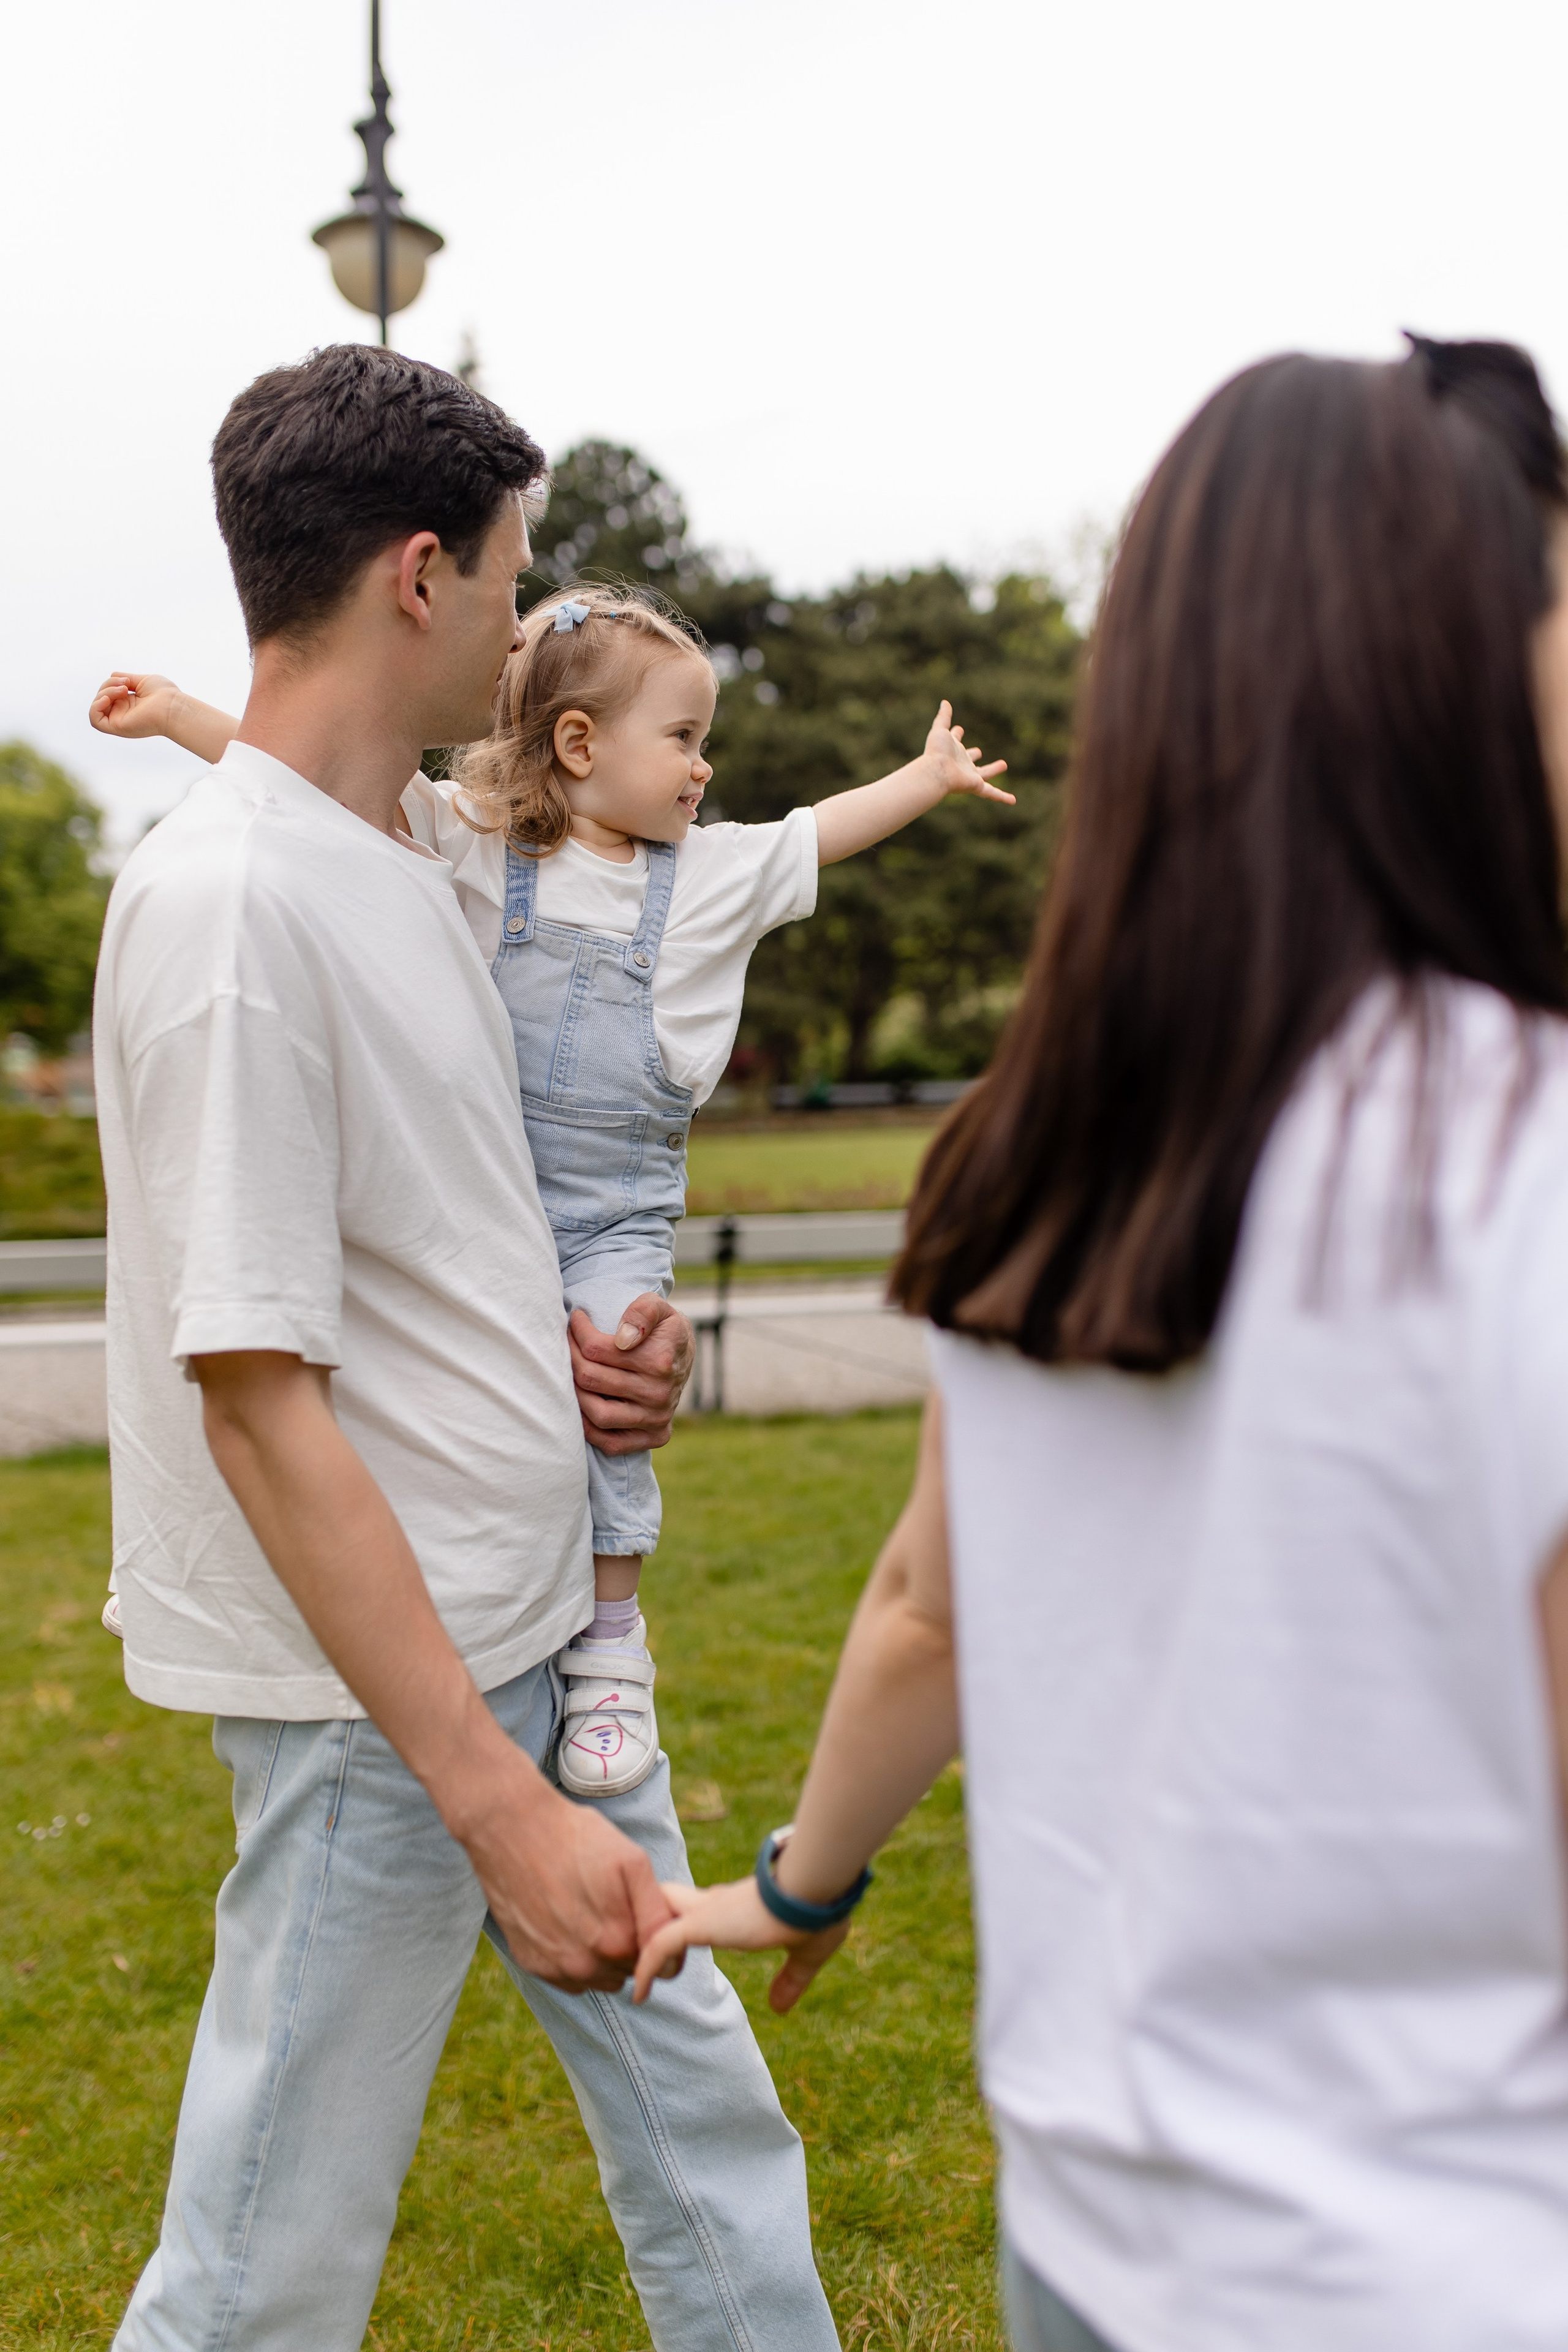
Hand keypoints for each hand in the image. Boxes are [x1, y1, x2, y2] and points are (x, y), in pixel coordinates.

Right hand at [88, 671, 182, 739]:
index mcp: (129, 703)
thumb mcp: (141, 680)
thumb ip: (125, 678)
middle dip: (108, 684)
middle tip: (126, 684)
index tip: (127, 680)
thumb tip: (112, 675)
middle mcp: (123, 713)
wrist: (173, 707)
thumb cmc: (164, 694)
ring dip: (104, 692)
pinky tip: (106, 698)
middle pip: (101, 696)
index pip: (108, 692)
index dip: (111, 682)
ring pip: (97, 706)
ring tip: (122, 690)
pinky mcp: (118, 727)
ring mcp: (120, 720)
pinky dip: (95, 707)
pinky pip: (95, 720)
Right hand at [460, 1755, 675, 1990]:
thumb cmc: (577, 1838)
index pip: (662, 1967)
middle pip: (630, 1972)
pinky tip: (568, 1923)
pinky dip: (575, 1958)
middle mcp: (587, 1964)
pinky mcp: (532, 1964)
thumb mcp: (633, 1862)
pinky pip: (569, 1978)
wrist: (513, 1829)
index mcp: (619, 1940)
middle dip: (633, 1947)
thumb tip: (670, 1941)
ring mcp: (556, 1968)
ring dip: (604, 1957)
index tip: (653, 1919)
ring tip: (592, 1913)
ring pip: (600, 1979)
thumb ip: (658, 1910)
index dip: (664, 1942)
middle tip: (618, 1908)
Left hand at [569, 1295, 693, 1455]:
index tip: (574, 1321)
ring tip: (570, 1374)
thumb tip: (623, 1340)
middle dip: (569, 1357)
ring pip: (597, 1413)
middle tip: (565, 1344)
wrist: (683, 1356)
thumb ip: (642, 1312)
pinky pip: (611, 1443)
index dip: (577, 1332)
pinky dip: (589, 1428)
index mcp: (659, 1360)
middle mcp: (660, 1393)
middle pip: (591, 1379)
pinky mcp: (655, 1437)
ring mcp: (658, 1419)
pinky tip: (581, 1405)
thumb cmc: (663, 1329)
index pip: (596, 1349)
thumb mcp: (658, 1307)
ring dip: (574, 1393)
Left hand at [632, 1875, 850, 2009]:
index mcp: (738, 1906)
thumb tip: (778, 2008)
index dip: (680, 1924)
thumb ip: (791, 1979)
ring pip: (651, 1916)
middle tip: (633, 1961)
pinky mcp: (703, 1923)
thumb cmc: (819, 1912)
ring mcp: (706, 1912)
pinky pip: (658, 1943)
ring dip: (638, 1945)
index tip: (670, 1955)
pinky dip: (644, 1967)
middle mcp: (715, 1904)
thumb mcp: (807, 1953)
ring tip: (629, 1979)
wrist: (818, 1889)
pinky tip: (639, 1993)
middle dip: (645, 1924)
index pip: (697, 1908)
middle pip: (664, 1901)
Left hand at [922, 700, 1013, 803]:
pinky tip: (1013, 801)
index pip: (956, 741)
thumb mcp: (940, 729)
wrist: (937, 771)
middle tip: (979, 751)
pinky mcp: (976, 786)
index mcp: (952, 750)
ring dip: (993, 769)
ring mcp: (969, 776)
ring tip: (1003, 764)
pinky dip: (1002, 797)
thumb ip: (943, 717)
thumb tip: (945, 702)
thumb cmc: (936, 752)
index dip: (956, 734)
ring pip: (984, 774)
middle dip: (973, 754)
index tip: (958, 729)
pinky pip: (992, 793)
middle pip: (969, 759)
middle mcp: (961, 763)